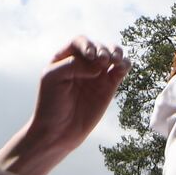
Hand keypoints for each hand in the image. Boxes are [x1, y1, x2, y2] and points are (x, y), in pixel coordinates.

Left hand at [26, 36, 129, 156]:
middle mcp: (83, 63)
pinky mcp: (109, 86)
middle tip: (103, 60)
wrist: (58, 132)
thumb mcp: (52, 78)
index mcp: (66, 57)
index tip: (91, 55)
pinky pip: (121, 70)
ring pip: (113, 54)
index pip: (80, 41)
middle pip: (99, 46)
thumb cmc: (50, 104)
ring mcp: (98, 74)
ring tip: (116, 60)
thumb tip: (99, 66)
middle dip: (103, 49)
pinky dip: (125, 65)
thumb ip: (73, 65)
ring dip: (117, 52)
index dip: (87, 44)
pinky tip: (122, 67)